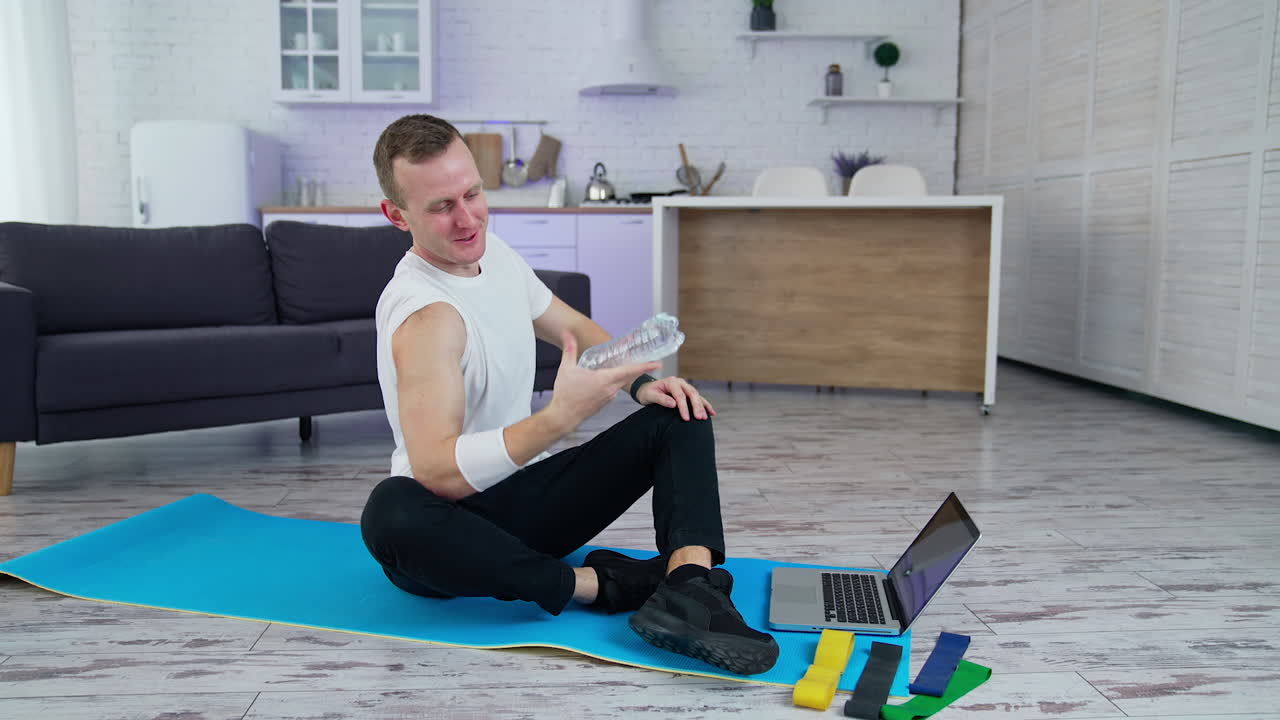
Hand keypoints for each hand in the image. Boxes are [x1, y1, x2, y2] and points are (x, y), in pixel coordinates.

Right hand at [546, 331, 661, 431]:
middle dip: (640, 368)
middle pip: (629, 376)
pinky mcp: (605, 402)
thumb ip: (569, 349)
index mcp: (604, 379)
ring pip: (620, 382)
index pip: (629, 371)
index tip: (658, 363)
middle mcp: (610, 389)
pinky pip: (614, 389)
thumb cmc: (565, 394)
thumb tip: (566, 333)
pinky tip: (607, 378)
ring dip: (624, 374)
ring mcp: (609, 397)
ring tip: (625, 365)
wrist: (563, 417)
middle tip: (651, 361)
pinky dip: (614, 382)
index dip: (644, 366)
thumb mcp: (566, 368)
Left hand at [635, 375, 715, 420]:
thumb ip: (661, 399)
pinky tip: (711, 412)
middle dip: (696, 406)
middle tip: (699, 418)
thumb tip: (673, 404)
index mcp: (671, 382)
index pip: (680, 396)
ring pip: (697, 396)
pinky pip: (698, 398)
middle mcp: (680, 383)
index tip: (686, 418)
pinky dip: (705, 405)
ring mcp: (685, 387)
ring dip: (702, 407)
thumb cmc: (647, 392)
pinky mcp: (687, 393)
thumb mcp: (650, 395)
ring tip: (705, 417)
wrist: (646, 389)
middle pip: (692, 394)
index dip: (684, 407)